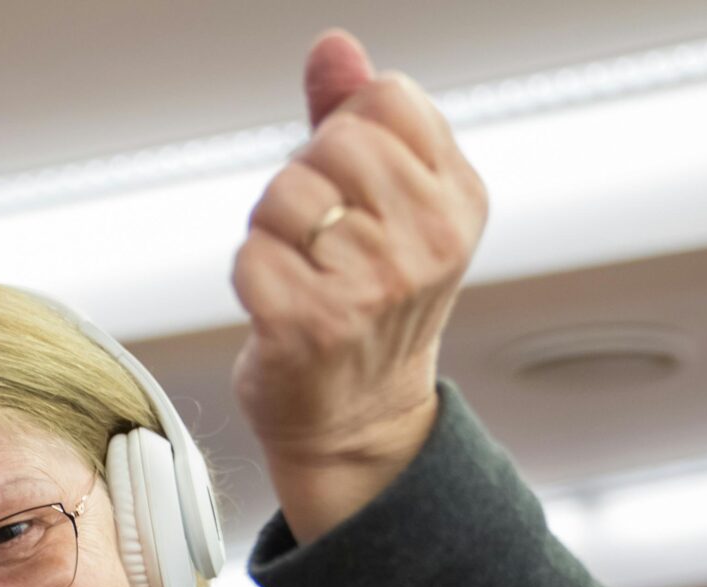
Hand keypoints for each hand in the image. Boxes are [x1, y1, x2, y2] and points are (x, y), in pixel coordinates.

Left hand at [231, 30, 486, 490]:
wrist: (356, 421)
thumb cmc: (367, 303)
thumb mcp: (385, 204)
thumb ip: (355, 119)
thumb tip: (333, 46)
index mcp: (458, 200)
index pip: (387, 98)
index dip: (347, 132)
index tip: (355, 190)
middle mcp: (428, 243)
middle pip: (330, 142)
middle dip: (304, 182)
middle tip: (321, 242)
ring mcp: (373, 288)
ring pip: (282, 196)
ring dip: (272, 232)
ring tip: (303, 275)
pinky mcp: (311, 328)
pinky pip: (248, 256)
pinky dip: (250, 277)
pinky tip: (280, 309)